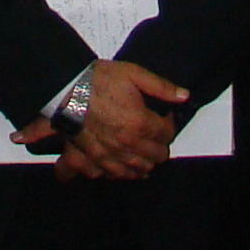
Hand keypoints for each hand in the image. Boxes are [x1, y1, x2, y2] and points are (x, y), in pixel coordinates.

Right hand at [31, 58, 188, 180]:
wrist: (66, 88)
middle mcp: (128, 144)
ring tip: (143, 151)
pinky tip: (124, 165)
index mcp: (141, 123)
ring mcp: (111, 155)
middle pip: (158, 156)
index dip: (169, 124)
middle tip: (155, 134)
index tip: (164, 117)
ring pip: (139, 170)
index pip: (168, 134)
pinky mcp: (94, 159)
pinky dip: (122, 172)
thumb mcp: (133, 73)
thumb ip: (161, 87)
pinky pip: (113, 175)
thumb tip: (184, 96)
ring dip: (145, 162)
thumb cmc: (98, 80)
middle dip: (160, 145)